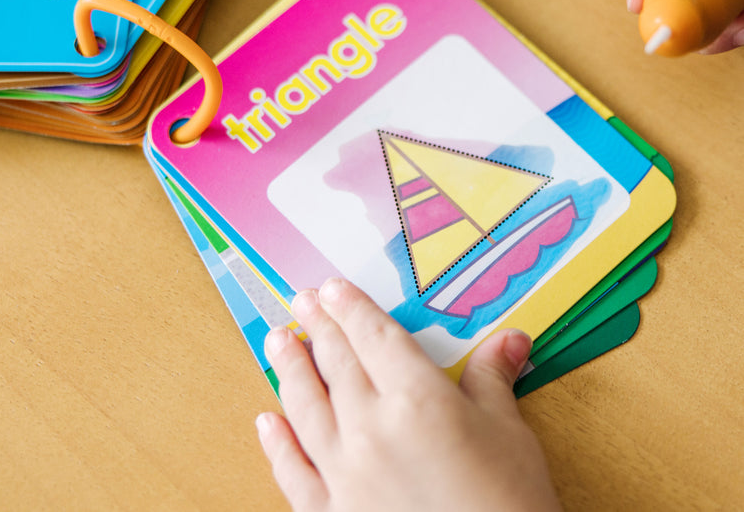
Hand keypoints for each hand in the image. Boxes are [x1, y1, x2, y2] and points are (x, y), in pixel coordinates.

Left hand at [256, 278, 561, 511]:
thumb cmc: (507, 500)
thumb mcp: (508, 432)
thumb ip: (493, 378)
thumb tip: (512, 338)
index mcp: (416, 398)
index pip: (374, 337)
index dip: (351, 308)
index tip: (331, 288)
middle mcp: (371, 427)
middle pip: (337, 362)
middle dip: (317, 326)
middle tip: (299, 299)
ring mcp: (345, 472)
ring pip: (306, 406)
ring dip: (287, 369)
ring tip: (275, 340)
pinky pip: (294, 471)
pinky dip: (277, 445)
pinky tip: (266, 421)